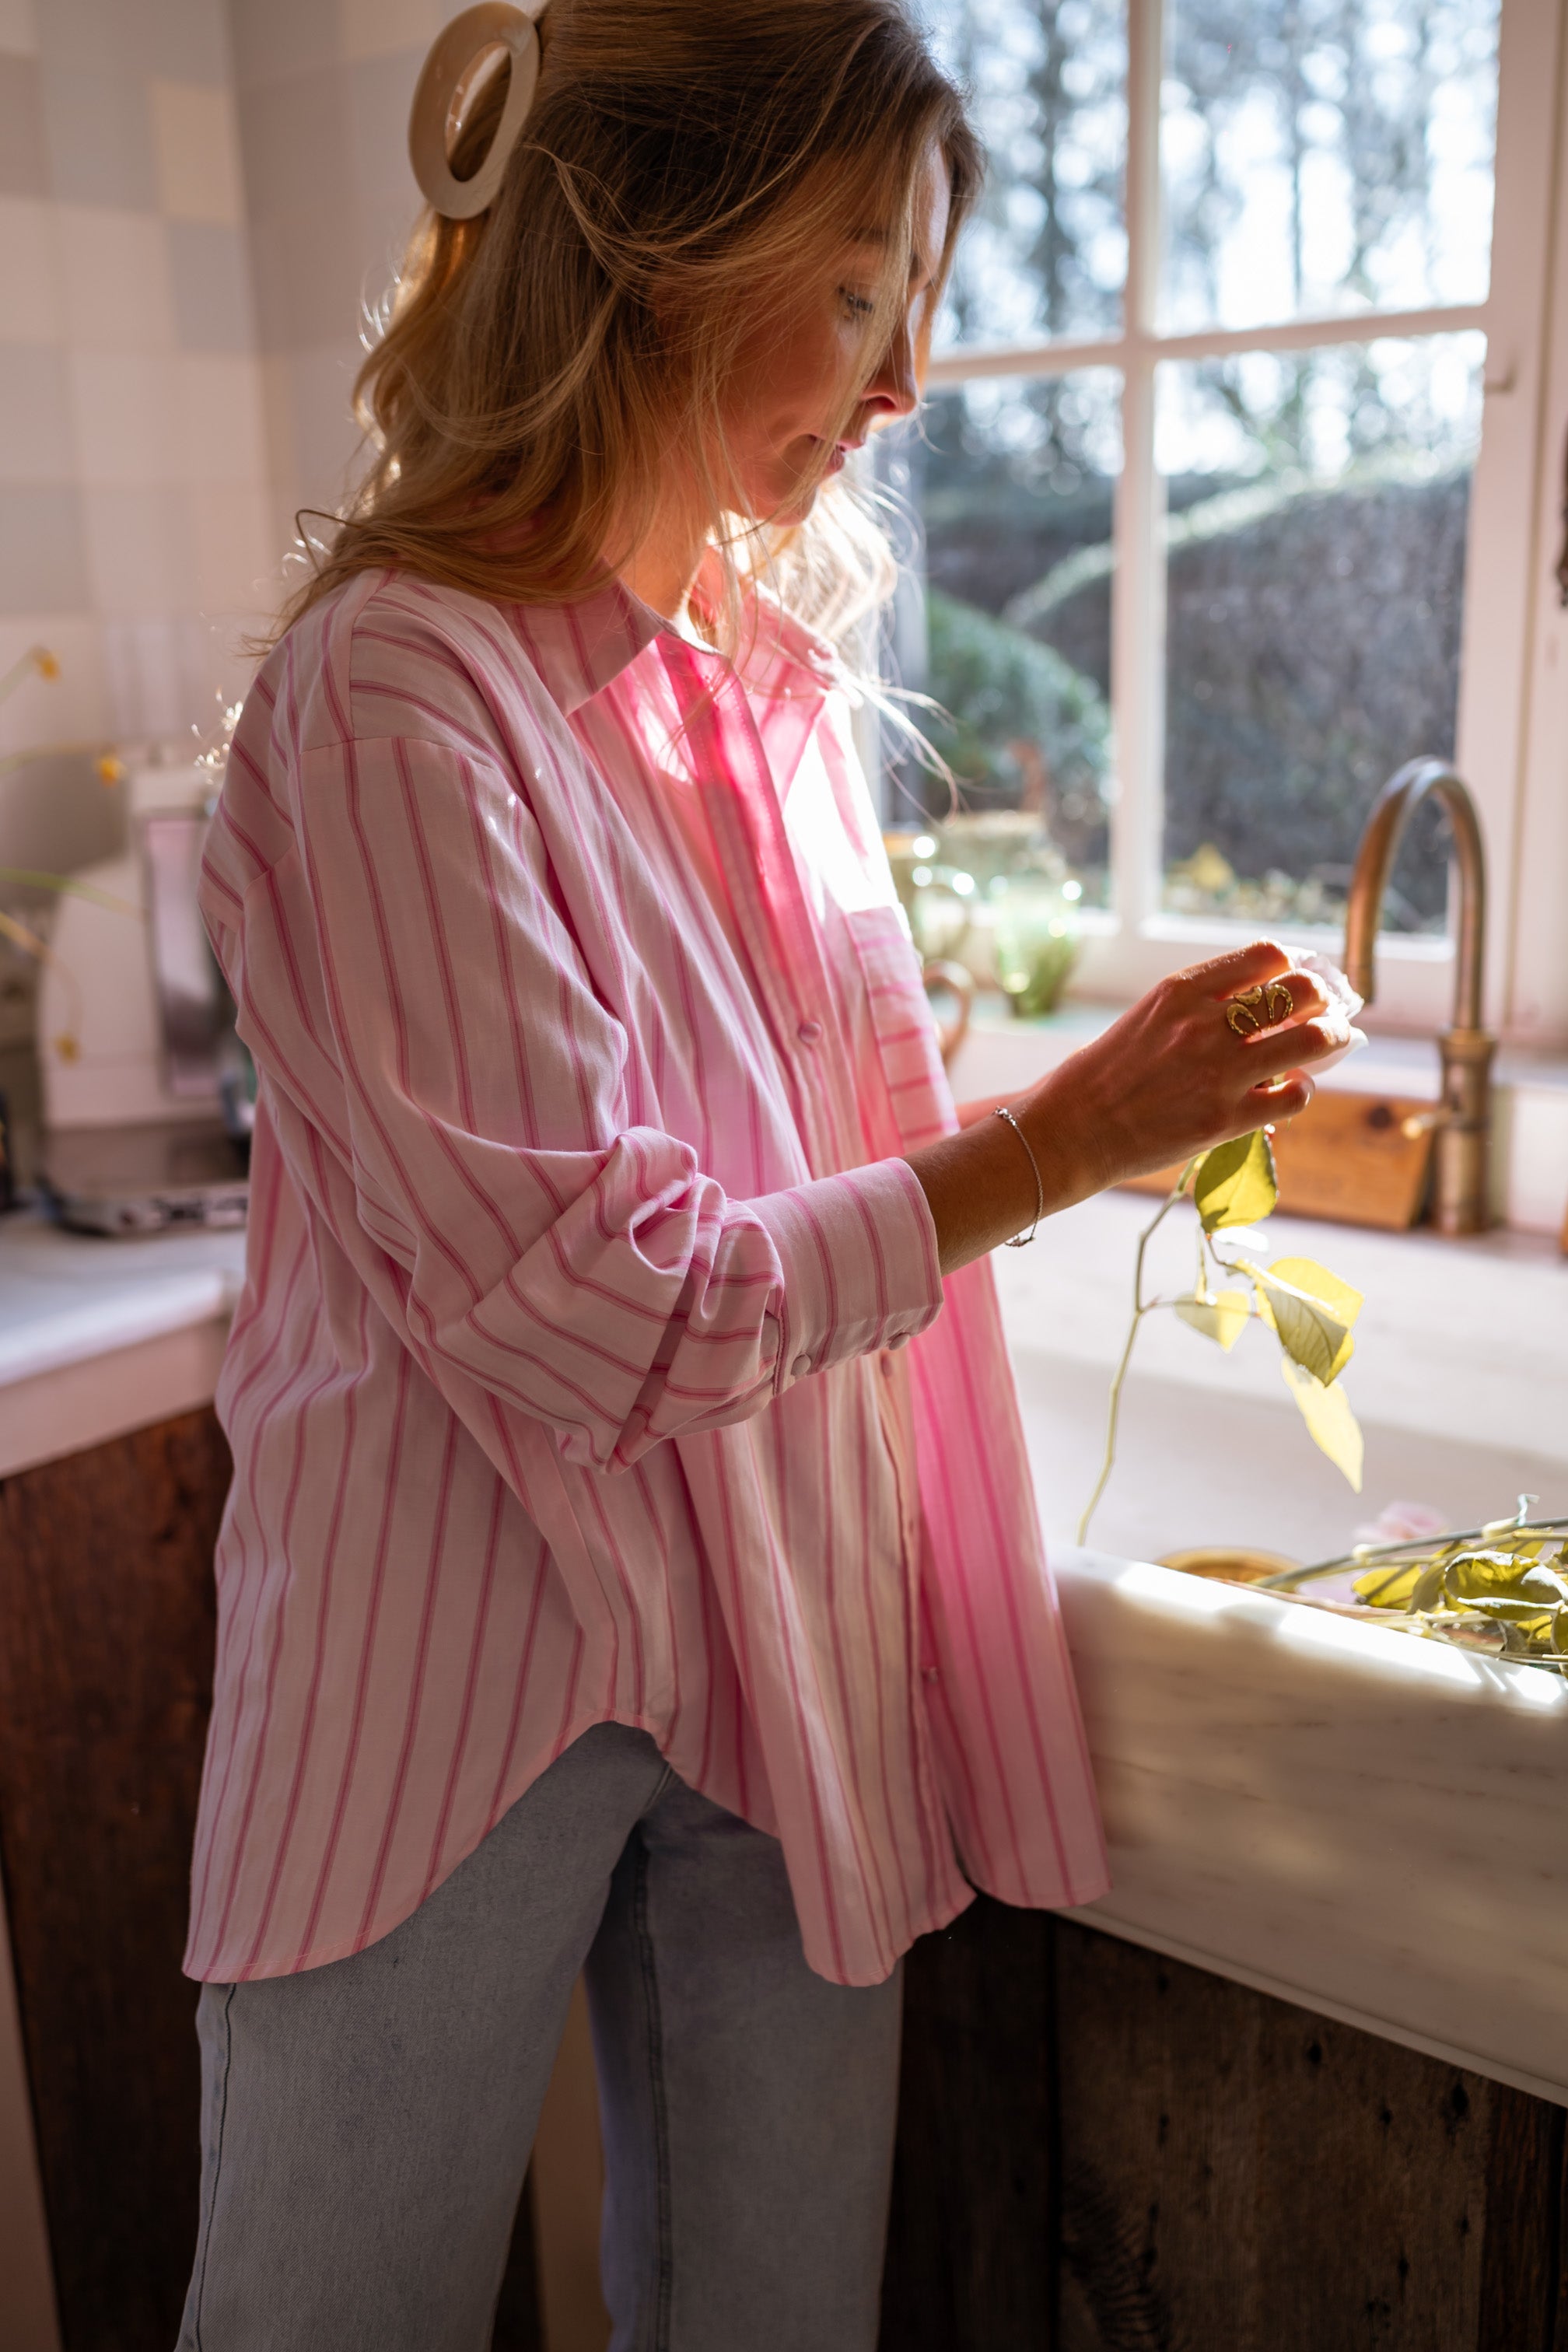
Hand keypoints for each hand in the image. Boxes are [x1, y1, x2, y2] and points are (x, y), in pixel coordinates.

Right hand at [906, 939, 1350, 1273]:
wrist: (1070, 1131)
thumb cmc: (1104, 1074)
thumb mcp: (1149, 1017)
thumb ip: (1202, 1007)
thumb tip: (1264, 1005)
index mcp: (1183, 990)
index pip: (1268, 955)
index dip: (1293, 967)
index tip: (1298, 981)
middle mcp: (1206, 1023)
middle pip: (1301, 990)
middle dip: (1323, 998)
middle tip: (1325, 1011)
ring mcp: (1219, 1072)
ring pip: (1314, 1038)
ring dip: (1331, 1038)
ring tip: (1329, 1043)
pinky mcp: (1225, 1119)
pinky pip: (1294, 1096)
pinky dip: (1301, 1090)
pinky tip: (1289, 1091)